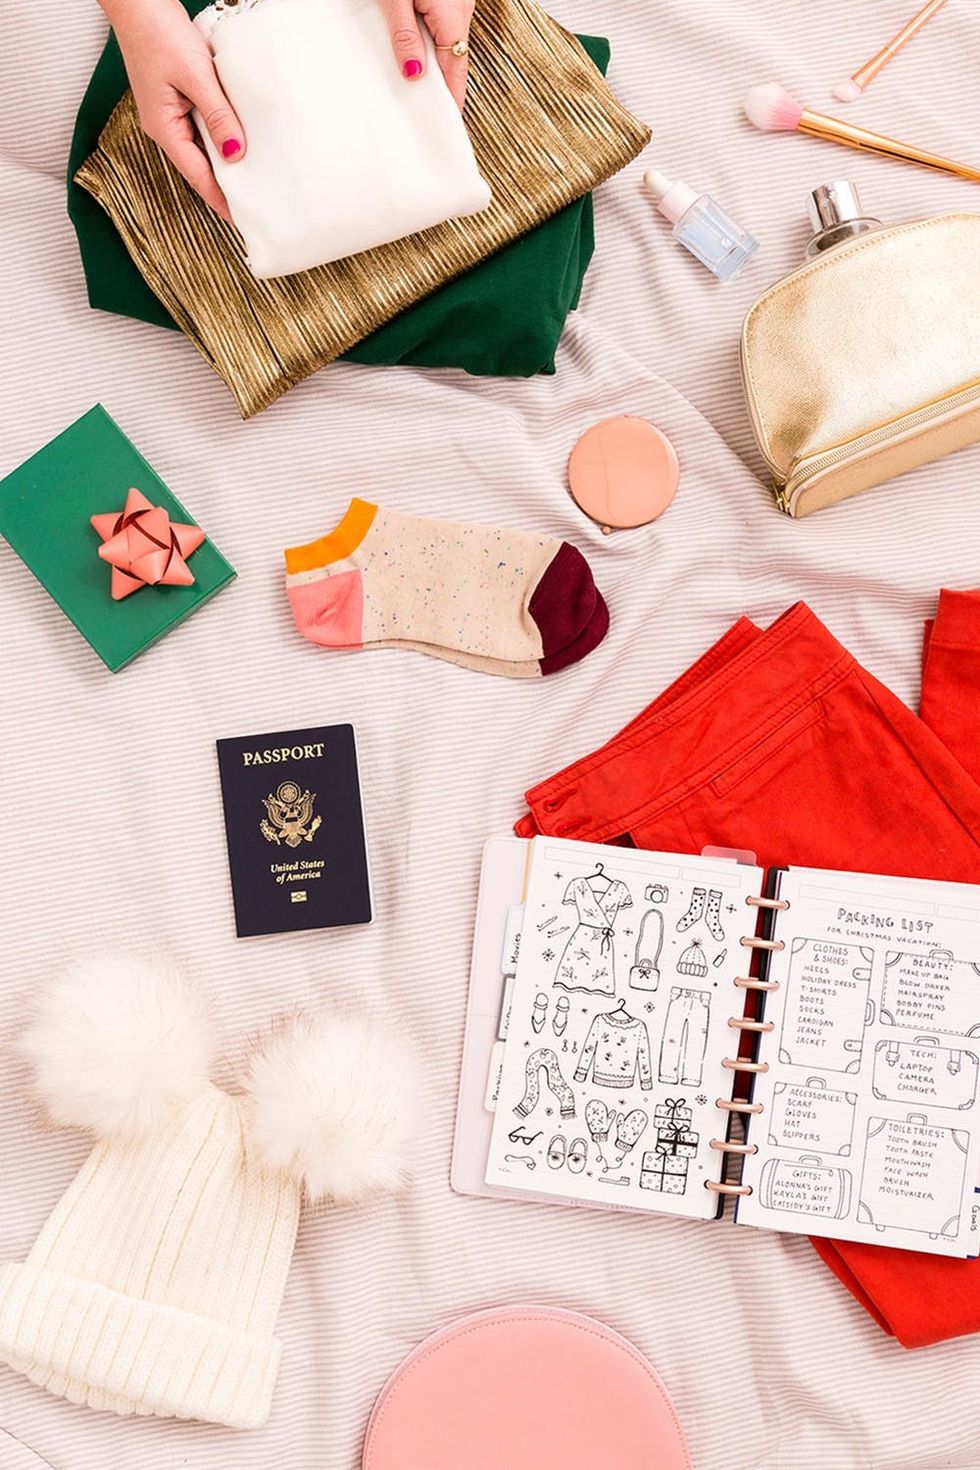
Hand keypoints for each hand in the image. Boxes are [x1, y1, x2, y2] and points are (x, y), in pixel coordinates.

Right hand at [100, 0, 244, 219]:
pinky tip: (240, 142)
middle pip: (201, 168)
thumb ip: (218, 116)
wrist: (138, 0)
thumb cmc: (159, 32)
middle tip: (258, 207)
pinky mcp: (177, 99)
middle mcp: (165, 127)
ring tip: (256, 181)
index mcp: (164, 129)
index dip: (222, 201)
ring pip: (203, 148)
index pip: (199, 177)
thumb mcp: (195, 76)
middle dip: (227, 188)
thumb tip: (236, 154)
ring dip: (227, 163)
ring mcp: (170, 114)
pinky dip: (222, 137)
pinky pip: (203, 127)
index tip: (245, 221)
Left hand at [378, 0, 475, 110]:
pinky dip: (430, 42)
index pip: (456, 71)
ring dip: (431, 60)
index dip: (452, 99)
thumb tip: (413, 71)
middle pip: (452, 59)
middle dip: (436, 83)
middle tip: (420, 106)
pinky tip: (414, 47)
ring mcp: (457, 2)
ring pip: (447, 43)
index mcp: (451, 16)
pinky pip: (442, 27)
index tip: (445, 121)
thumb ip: (405, 35)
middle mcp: (460, 9)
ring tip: (411, 77)